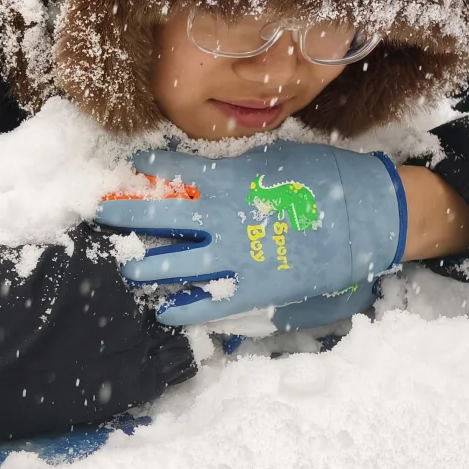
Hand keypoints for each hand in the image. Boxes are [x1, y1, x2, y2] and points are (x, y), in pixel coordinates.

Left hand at [94, 141, 406, 325]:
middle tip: (101, 211)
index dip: (144, 169)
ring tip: (127, 266)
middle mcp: (221, 219)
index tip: (128, 168)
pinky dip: (180, 309)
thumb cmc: (324, 179)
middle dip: (124, 213)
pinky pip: (206, 304)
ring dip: (143, 266)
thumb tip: (201, 166)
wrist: (366, 217)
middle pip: (157, 217)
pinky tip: (163, 310)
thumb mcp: (274, 157)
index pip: (170, 173)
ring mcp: (234, 258)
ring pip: (171, 266)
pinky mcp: (252, 289)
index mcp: (227, 180)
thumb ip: (233, 164)